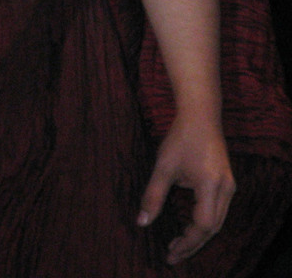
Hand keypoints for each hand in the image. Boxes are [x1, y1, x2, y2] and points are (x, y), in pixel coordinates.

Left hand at [136, 113, 234, 263]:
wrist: (200, 116)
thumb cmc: (180, 139)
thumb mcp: (163, 167)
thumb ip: (153, 196)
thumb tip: (142, 222)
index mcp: (211, 185)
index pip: (203, 225)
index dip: (187, 241)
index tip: (170, 252)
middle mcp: (226, 189)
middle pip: (213, 228)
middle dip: (193, 244)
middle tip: (172, 255)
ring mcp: (229, 186)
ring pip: (217, 221)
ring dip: (199, 235)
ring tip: (178, 245)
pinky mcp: (226, 183)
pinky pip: (218, 211)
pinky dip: (204, 223)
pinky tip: (188, 227)